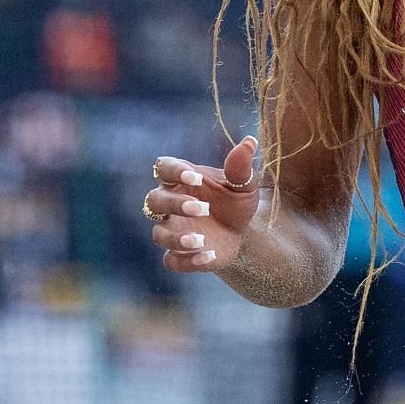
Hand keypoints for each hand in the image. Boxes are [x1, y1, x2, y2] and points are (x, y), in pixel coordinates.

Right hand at [145, 135, 259, 273]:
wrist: (243, 234)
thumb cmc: (235, 202)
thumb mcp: (243, 185)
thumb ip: (241, 167)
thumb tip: (249, 142)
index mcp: (180, 180)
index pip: (164, 168)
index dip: (174, 171)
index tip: (195, 177)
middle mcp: (169, 205)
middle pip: (154, 201)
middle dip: (175, 204)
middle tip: (203, 209)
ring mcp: (171, 230)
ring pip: (159, 234)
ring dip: (176, 238)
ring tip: (200, 239)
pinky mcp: (177, 254)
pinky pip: (171, 260)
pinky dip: (187, 261)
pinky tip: (209, 255)